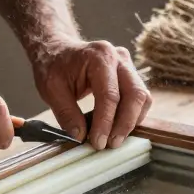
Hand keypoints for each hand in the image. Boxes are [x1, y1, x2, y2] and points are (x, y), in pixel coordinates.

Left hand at [31, 39, 152, 149]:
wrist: (58, 49)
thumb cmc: (54, 66)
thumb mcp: (51, 90)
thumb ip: (66, 114)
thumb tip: (81, 137)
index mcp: (99, 57)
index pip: (109, 95)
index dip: (105, 122)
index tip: (98, 143)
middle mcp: (118, 58)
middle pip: (134, 94)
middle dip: (125, 124)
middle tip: (111, 144)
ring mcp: (127, 65)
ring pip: (142, 97)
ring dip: (132, 121)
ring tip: (115, 139)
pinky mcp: (130, 74)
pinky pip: (140, 97)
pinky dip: (132, 115)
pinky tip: (118, 127)